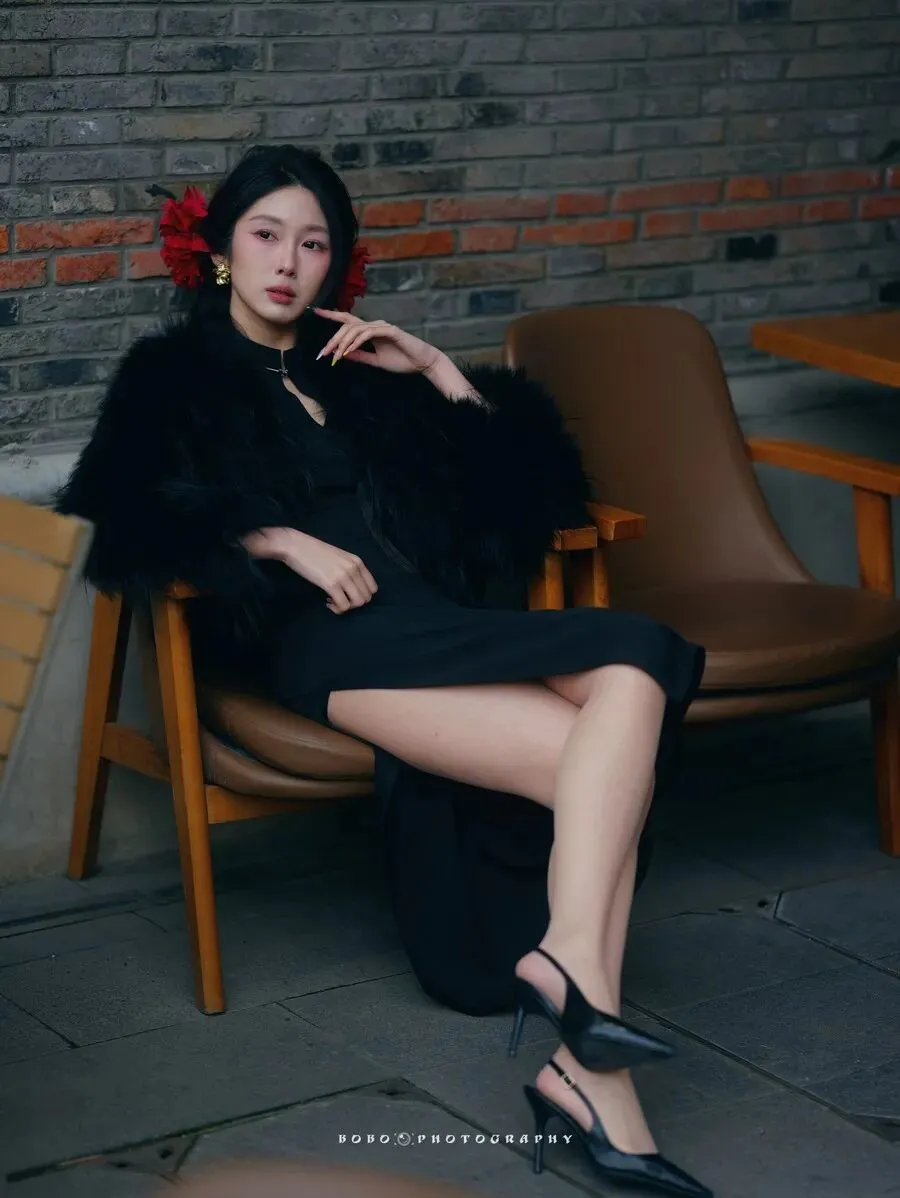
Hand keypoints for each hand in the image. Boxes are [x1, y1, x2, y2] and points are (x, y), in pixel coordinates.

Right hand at [241, 527, 376, 613]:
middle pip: (366, 598)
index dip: (361, 595)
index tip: (348, 594)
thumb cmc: (314, 551)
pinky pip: (343, 605)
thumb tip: (352, 587)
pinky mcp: (331, 584)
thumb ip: (349, 569)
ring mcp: (343, 576)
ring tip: (333, 601)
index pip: (373, 588)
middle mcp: (354, 569)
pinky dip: (336, 608)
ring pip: (357, 603)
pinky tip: (327, 601)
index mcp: (358, 561)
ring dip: (346, 607)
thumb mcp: (339, 557)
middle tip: (340, 599)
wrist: (295, 546)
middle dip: (353, 603)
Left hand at [313, 308, 440, 373]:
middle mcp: (374, 325)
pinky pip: (369, 334)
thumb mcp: (375, 361)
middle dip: (333, 339)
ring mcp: (382, 327)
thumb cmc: (402, 361)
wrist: (422, 363)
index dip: (331, 315)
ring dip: (343, 343)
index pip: (347, 321)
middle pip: (347, 326)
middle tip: (323, 353)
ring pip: (355, 329)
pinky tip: (349, 350)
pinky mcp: (390, 331)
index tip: (315, 311)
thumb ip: (360, 356)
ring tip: (335, 356)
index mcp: (370, 331)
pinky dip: (357, 341)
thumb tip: (343, 354)